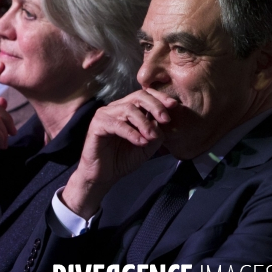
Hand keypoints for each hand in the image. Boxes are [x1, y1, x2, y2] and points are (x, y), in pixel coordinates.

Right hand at [62, 89, 177, 218]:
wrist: (103, 176)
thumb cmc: (122, 159)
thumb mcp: (147, 147)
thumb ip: (156, 133)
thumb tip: (162, 121)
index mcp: (128, 109)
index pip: (145, 95)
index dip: (160, 98)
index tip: (174, 106)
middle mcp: (116, 108)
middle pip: (138, 96)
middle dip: (155, 106)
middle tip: (166, 119)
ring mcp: (105, 114)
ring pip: (128, 109)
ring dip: (144, 122)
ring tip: (152, 136)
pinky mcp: (97, 125)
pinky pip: (117, 124)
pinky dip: (131, 132)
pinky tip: (140, 142)